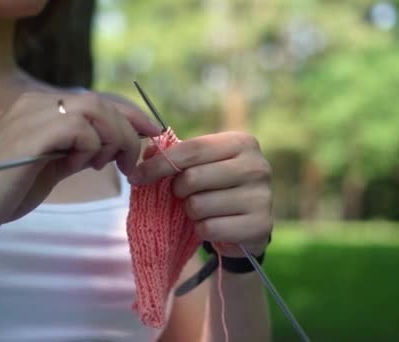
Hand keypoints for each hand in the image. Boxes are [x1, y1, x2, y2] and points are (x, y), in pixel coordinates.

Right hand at [0, 91, 160, 252]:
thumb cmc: (6, 192)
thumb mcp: (51, 166)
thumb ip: (78, 151)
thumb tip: (111, 146)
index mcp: (39, 107)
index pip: (95, 101)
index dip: (129, 114)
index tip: (152, 133)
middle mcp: (35, 103)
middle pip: (100, 103)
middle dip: (127, 130)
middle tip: (131, 162)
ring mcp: (31, 115)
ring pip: (94, 111)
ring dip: (111, 139)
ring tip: (104, 165)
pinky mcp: (30, 134)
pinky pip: (78, 129)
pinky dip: (89, 148)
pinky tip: (78, 166)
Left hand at [129, 131, 272, 256]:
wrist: (246, 224)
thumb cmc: (218, 187)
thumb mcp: (200, 164)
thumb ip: (175, 154)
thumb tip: (148, 152)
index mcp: (242, 142)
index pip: (192, 150)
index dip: (160, 163)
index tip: (136, 176)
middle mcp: (257, 166)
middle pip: (192, 178)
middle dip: (178, 190)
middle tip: (183, 195)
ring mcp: (262, 196)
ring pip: (198, 205)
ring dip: (191, 211)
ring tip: (203, 209)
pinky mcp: (260, 225)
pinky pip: (209, 228)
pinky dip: (202, 230)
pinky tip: (214, 224)